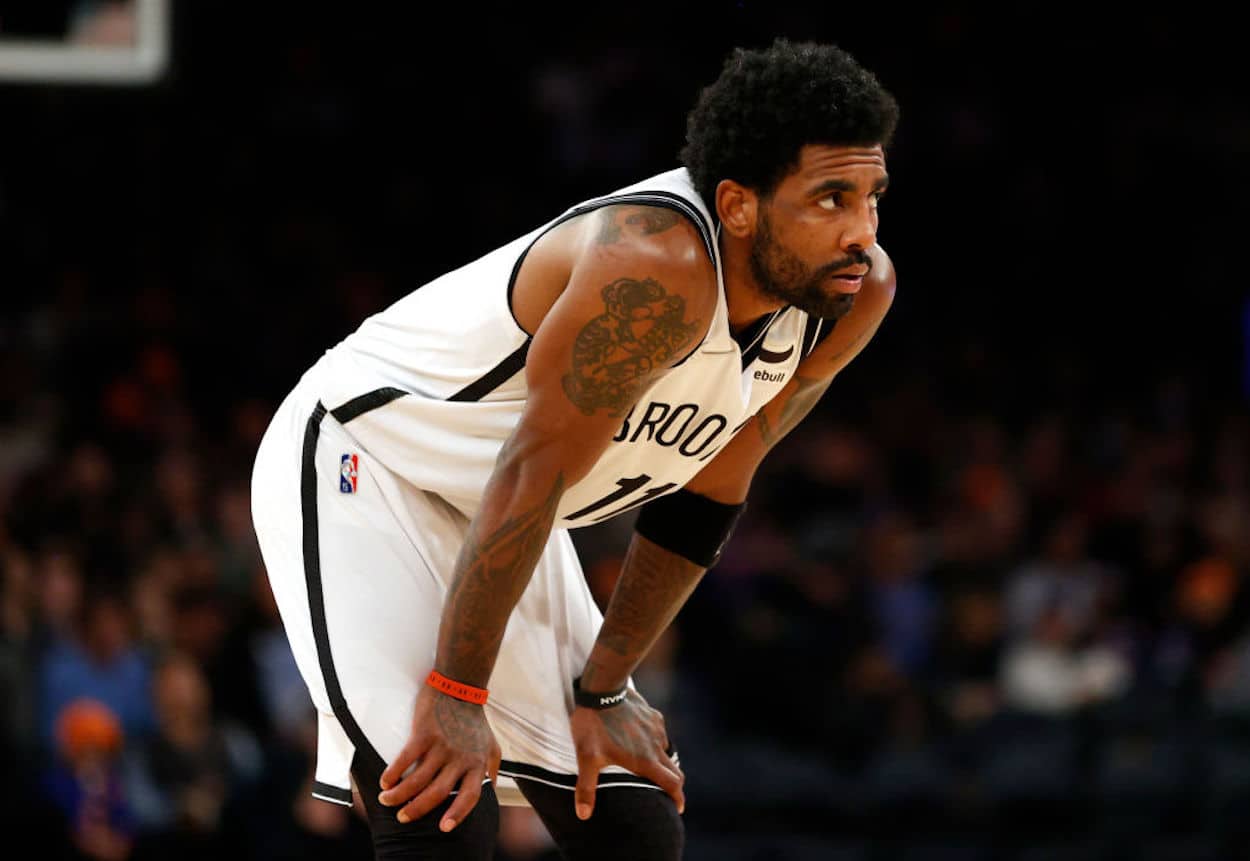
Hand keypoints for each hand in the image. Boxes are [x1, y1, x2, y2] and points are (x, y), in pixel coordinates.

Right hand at [378, 683, 500, 831]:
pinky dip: (393, 773)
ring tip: (386, 800)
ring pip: (417, 779)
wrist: (461, 687)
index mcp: (477, 763)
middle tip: (403, 817)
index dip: (457, 814)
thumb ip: (490, 770)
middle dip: (417, 809)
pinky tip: (385, 781)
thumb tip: (490, 791)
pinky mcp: (425, 733)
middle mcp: (460, 758)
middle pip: (438, 793)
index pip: (470, 796)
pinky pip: (405, 759)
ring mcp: (442, 746)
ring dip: (399, 795)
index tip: (443, 827)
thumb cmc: (474, 720)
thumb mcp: (491, 746)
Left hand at [570, 688, 684, 819]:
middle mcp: (656, 747)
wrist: (603, 689)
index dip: (678, 798)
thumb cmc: (594, 725)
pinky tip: (641, 740)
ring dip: (661, 761)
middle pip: (674, 771)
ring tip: (647, 765)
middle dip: (673, 785)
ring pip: (666, 751)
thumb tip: (583, 815)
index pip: (671, 784)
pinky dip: (655, 742)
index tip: (678, 807)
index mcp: (645, 761)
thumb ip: (586, 788)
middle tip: (667, 792)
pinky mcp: (653, 716)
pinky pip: (660, 733)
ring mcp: (657, 729)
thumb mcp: (587, 758)